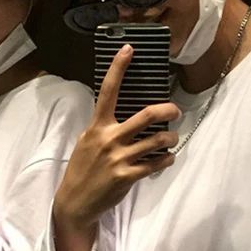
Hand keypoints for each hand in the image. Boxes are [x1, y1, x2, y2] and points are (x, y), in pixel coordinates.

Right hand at [53, 45, 179, 250]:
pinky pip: (156, 163)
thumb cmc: (83, 169)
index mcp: (97, 126)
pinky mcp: (127, 176)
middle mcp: (109, 139)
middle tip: (175, 111)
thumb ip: (104, 127)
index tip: (129, 48)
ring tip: (171, 138)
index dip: (119, 68)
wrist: (75, 202)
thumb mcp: (87, 141)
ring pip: (157, 140)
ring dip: (170, 138)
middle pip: (146, 116)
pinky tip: (166, 158)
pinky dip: (167, 159)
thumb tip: (125, 113)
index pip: (108, 91)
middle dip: (168, 110)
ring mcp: (119, 158)